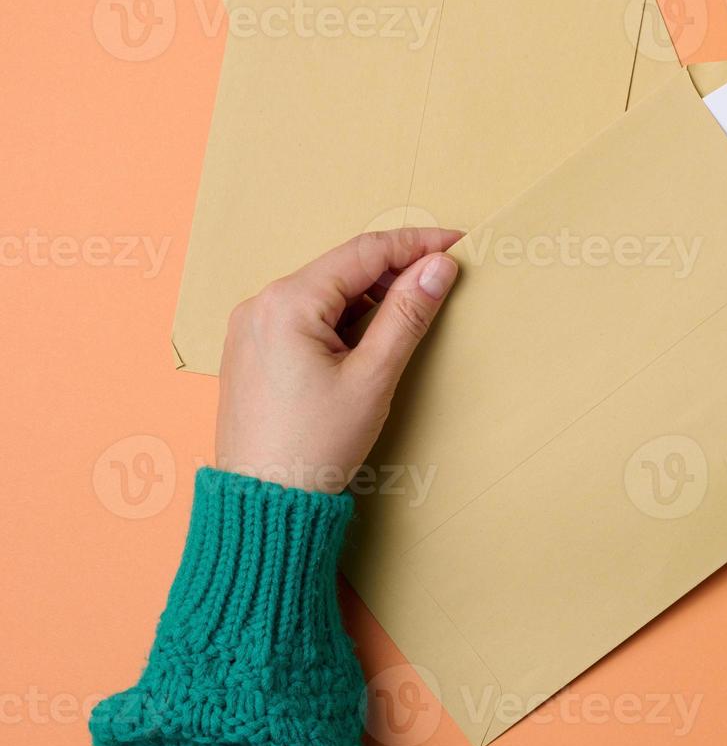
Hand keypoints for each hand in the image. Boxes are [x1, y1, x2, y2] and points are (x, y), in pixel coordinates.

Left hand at [215, 228, 462, 491]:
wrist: (264, 502)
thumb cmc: (315, 446)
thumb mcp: (373, 377)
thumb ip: (408, 314)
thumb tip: (438, 267)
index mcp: (287, 302)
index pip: (363, 252)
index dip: (415, 243)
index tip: (456, 243)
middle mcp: (260, 304)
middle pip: (343, 268)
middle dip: (394, 270)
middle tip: (442, 280)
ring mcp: (251, 326)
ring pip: (325, 292)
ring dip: (370, 296)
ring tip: (410, 316)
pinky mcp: (252, 349)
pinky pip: (305, 314)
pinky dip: (343, 317)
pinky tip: (369, 339)